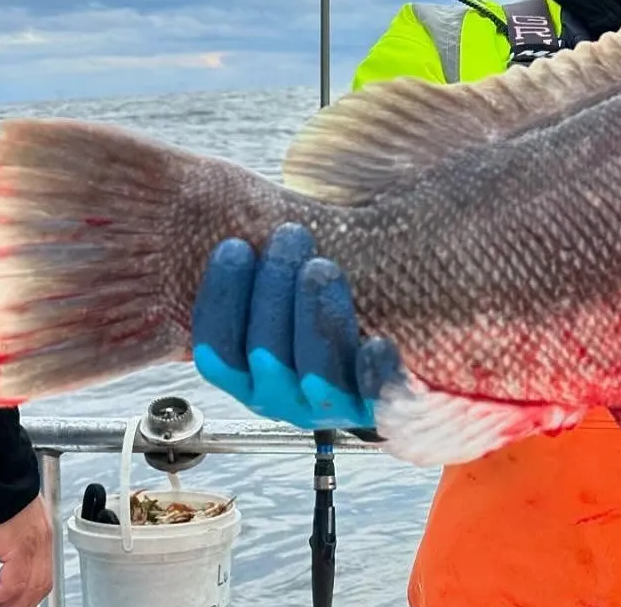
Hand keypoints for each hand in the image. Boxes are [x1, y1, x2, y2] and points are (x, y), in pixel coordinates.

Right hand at [0, 496, 52, 606]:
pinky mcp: (22, 545)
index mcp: (40, 536)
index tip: (7, 603)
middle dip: (19, 603)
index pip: (41, 575)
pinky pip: (14, 583)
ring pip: (31, 587)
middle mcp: (43, 541)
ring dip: (8, 603)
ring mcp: (36, 543)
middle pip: (40, 585)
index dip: (24, 594)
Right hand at [191, 223, 404, 429]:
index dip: (220, 300)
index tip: (235, 246)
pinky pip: (374, 400)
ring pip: (314, 376)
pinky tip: (378, 342)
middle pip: (264, 359)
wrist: (403, 333)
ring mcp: (331, 407)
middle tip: (291, 236)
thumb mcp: (288, 274)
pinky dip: (374, 373)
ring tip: (322, 267)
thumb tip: (236, 212)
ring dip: (315, 318)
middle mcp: (283, 396)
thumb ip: (264, 258)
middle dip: (273, 291)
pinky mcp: (380, 408)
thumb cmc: (329, 293)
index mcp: (249, 373)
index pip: (217, 354)